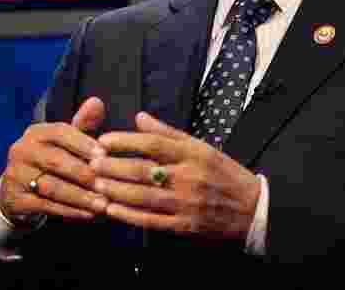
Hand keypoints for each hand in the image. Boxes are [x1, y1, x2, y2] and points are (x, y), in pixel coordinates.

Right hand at [0, 97, 109, 223]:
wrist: (17, 191)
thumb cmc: (50, 161)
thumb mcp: (64, 142)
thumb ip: (82, 124)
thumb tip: (97, 102)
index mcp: (36, 132)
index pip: (60, 132)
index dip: (83, 143)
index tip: (105, 155)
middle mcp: (22, 150)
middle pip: (56, 160)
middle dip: (83, 172)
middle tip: (107, 183)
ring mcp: (16, 175)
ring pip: (52, 186)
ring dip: (80, 196)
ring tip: (102, 204)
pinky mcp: (16, 199)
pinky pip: (46, 206)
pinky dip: (70, 210)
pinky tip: (88, 214)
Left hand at [92, 112, 260, 240]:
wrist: (252, 208)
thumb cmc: (224, 173)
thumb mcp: (201, 146)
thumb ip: (168, 133)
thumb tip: (140, 117)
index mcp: (192, 154)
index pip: (153, 144)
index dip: (126, 141)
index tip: (104, 140)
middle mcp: (188, 177)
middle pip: (144, 170)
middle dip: (114, 167)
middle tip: (92, 163)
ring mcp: (186, 203)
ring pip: (144, 196)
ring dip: (117, 191)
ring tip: (96, 185)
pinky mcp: (185, 226)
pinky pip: (152, 221)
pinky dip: (130, 216)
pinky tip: (112, 211)